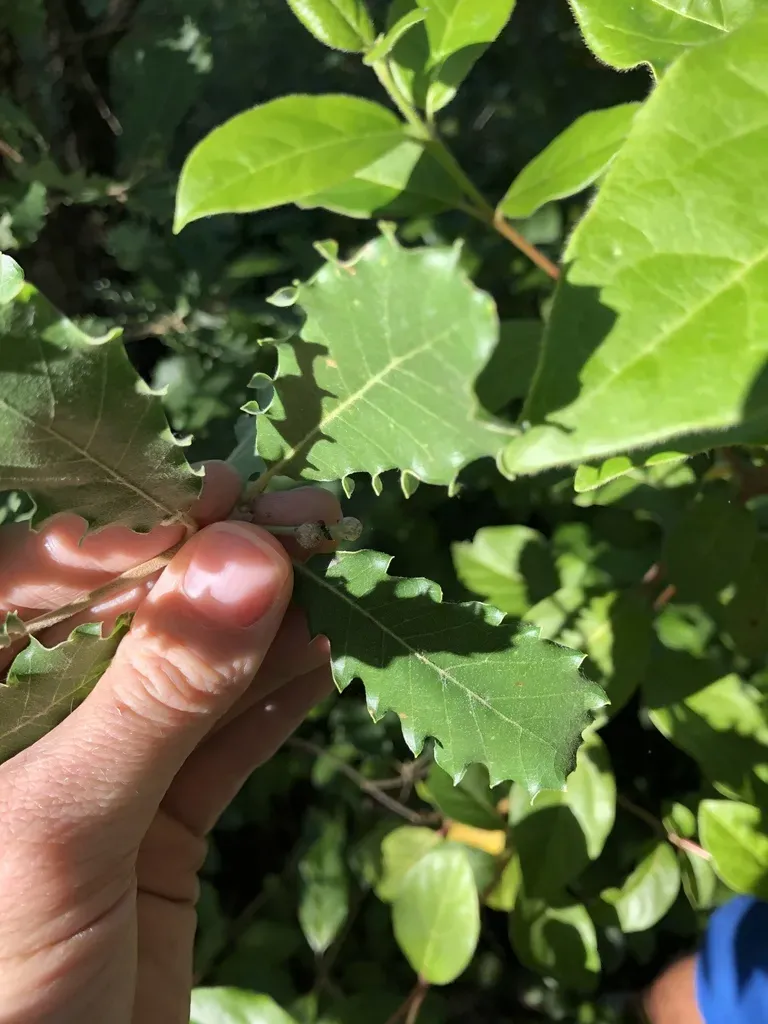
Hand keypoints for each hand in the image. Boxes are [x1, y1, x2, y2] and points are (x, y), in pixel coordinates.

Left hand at [0, 462, 338, 1023]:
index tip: (236, 493)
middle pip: (141, 612)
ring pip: (196, 671)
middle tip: (313, 520)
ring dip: (268, 624)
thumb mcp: (61, 825)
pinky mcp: (159, 819)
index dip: (147, 524)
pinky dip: (278, 700)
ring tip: (337, 571)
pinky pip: (225, 741)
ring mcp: (102, 766)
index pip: (55, 573)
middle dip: (227, 564)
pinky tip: (325, 656)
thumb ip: (156, 693)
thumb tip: (247, 560)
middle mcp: (33, 714)